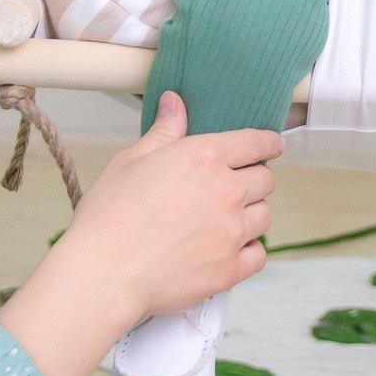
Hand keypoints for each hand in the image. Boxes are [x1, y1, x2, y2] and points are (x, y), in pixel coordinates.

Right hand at [0, 95, 279, 375]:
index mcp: (204, 157)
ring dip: (250, 216)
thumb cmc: (109, 216)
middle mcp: (226, 191)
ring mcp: (232, 232)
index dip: (267, 144)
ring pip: (264, 216)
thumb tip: (175, 102)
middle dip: (252, 181)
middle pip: (265, 180)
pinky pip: (259, 255)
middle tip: (231, 190)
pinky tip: (227, 250)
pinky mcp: (230, 269)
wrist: (103, 273)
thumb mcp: (130, 161)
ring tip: (225, 222)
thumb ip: (163, 132)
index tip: (272, 146)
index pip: (256, 143)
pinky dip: (248, 251)